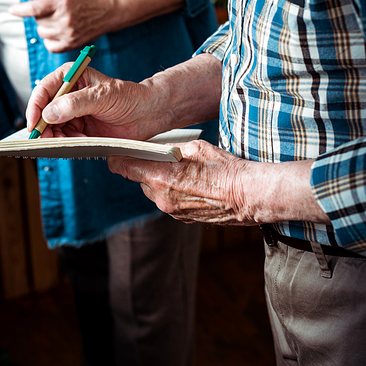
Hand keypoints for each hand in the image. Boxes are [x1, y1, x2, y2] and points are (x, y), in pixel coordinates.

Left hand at [9, 0, 115, 52]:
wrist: (111, 9)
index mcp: (62, 2)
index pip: (33, 9)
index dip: (20, 9)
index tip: (12, 9)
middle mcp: (64, 20)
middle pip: (37, 21)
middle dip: (39, 14)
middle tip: (51, 8)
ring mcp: (69, 34)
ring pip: (42, 33)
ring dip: (44, 26)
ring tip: (57, 18)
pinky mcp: (73, 44)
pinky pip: (50, 46)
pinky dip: (49, 39)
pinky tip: (57, 31)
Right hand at [26, 53, 222, 141]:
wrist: (147, 114)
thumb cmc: (129, 98)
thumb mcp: (102, 97)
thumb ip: (75, 104)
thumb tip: (49, 113)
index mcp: (71, 77)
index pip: (44, 89)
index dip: (36, 106)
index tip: (35, 123)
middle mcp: (68, 94)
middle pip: (44, 111)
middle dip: (45, 126)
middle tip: (48, 139)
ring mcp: (72, 112)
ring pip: (52, 127)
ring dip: (58, 136)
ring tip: (74, 140)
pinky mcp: (78, 128)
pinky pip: (64, 137)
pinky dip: (68, 143)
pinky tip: (81, 142)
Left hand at [108, 143, 330, 225]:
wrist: (248, 196)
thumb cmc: (224, 168)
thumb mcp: (195, 148)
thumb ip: (170, 149)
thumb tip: (157, 148)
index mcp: (161, 177)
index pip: (123, 167)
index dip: (118, 158)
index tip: (118, 152)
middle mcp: (162, 198)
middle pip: (138, 179)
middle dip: (144, 167)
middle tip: (156, 156)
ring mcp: (172, 211)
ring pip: (153, 191)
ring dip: (158, 180)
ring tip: (178, 169)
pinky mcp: (182, 218)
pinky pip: (167, 201)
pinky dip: (171, 191)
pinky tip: (188, 183)